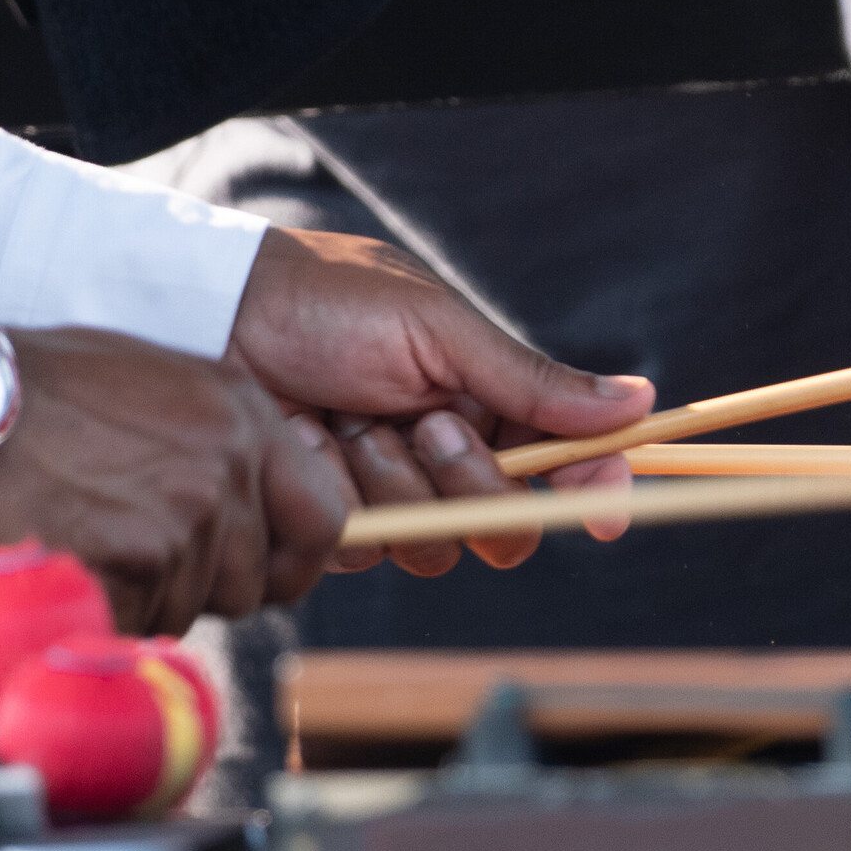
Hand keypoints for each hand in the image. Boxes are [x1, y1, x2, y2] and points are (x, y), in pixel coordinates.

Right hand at [0, 326, 345, 635]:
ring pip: (189, 609)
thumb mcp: (159, 383)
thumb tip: (257, 509)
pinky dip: (96, 613)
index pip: (326, 521)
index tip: (263, 576)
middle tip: (132, 555)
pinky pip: (136, 623)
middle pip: (253, 582)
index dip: (292, 563)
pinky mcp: (137, 557)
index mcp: (246, 415)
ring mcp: (188, 514)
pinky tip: (61, 560)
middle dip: (199, 588)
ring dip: (138, 598)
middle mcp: (230, 464)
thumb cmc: (39, 389)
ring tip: (84, 540)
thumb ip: (219, 442)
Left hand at [225, 228, 653, 574]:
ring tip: (345, 420)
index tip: (602, 517)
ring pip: (436, 542)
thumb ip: (532, 380)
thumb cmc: (328, 301)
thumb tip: (639, 401)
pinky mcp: (330, 518)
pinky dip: (335, 494)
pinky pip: (363, 549)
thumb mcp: (439, 329)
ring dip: (393, 481)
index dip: (593, 491)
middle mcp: (447, 449)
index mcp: (487, 397)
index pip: (566, 460)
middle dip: (469, 480)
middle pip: (505, 520)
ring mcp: (388, 488)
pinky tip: (306, 440)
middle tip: (424, 424)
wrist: (211, 317)